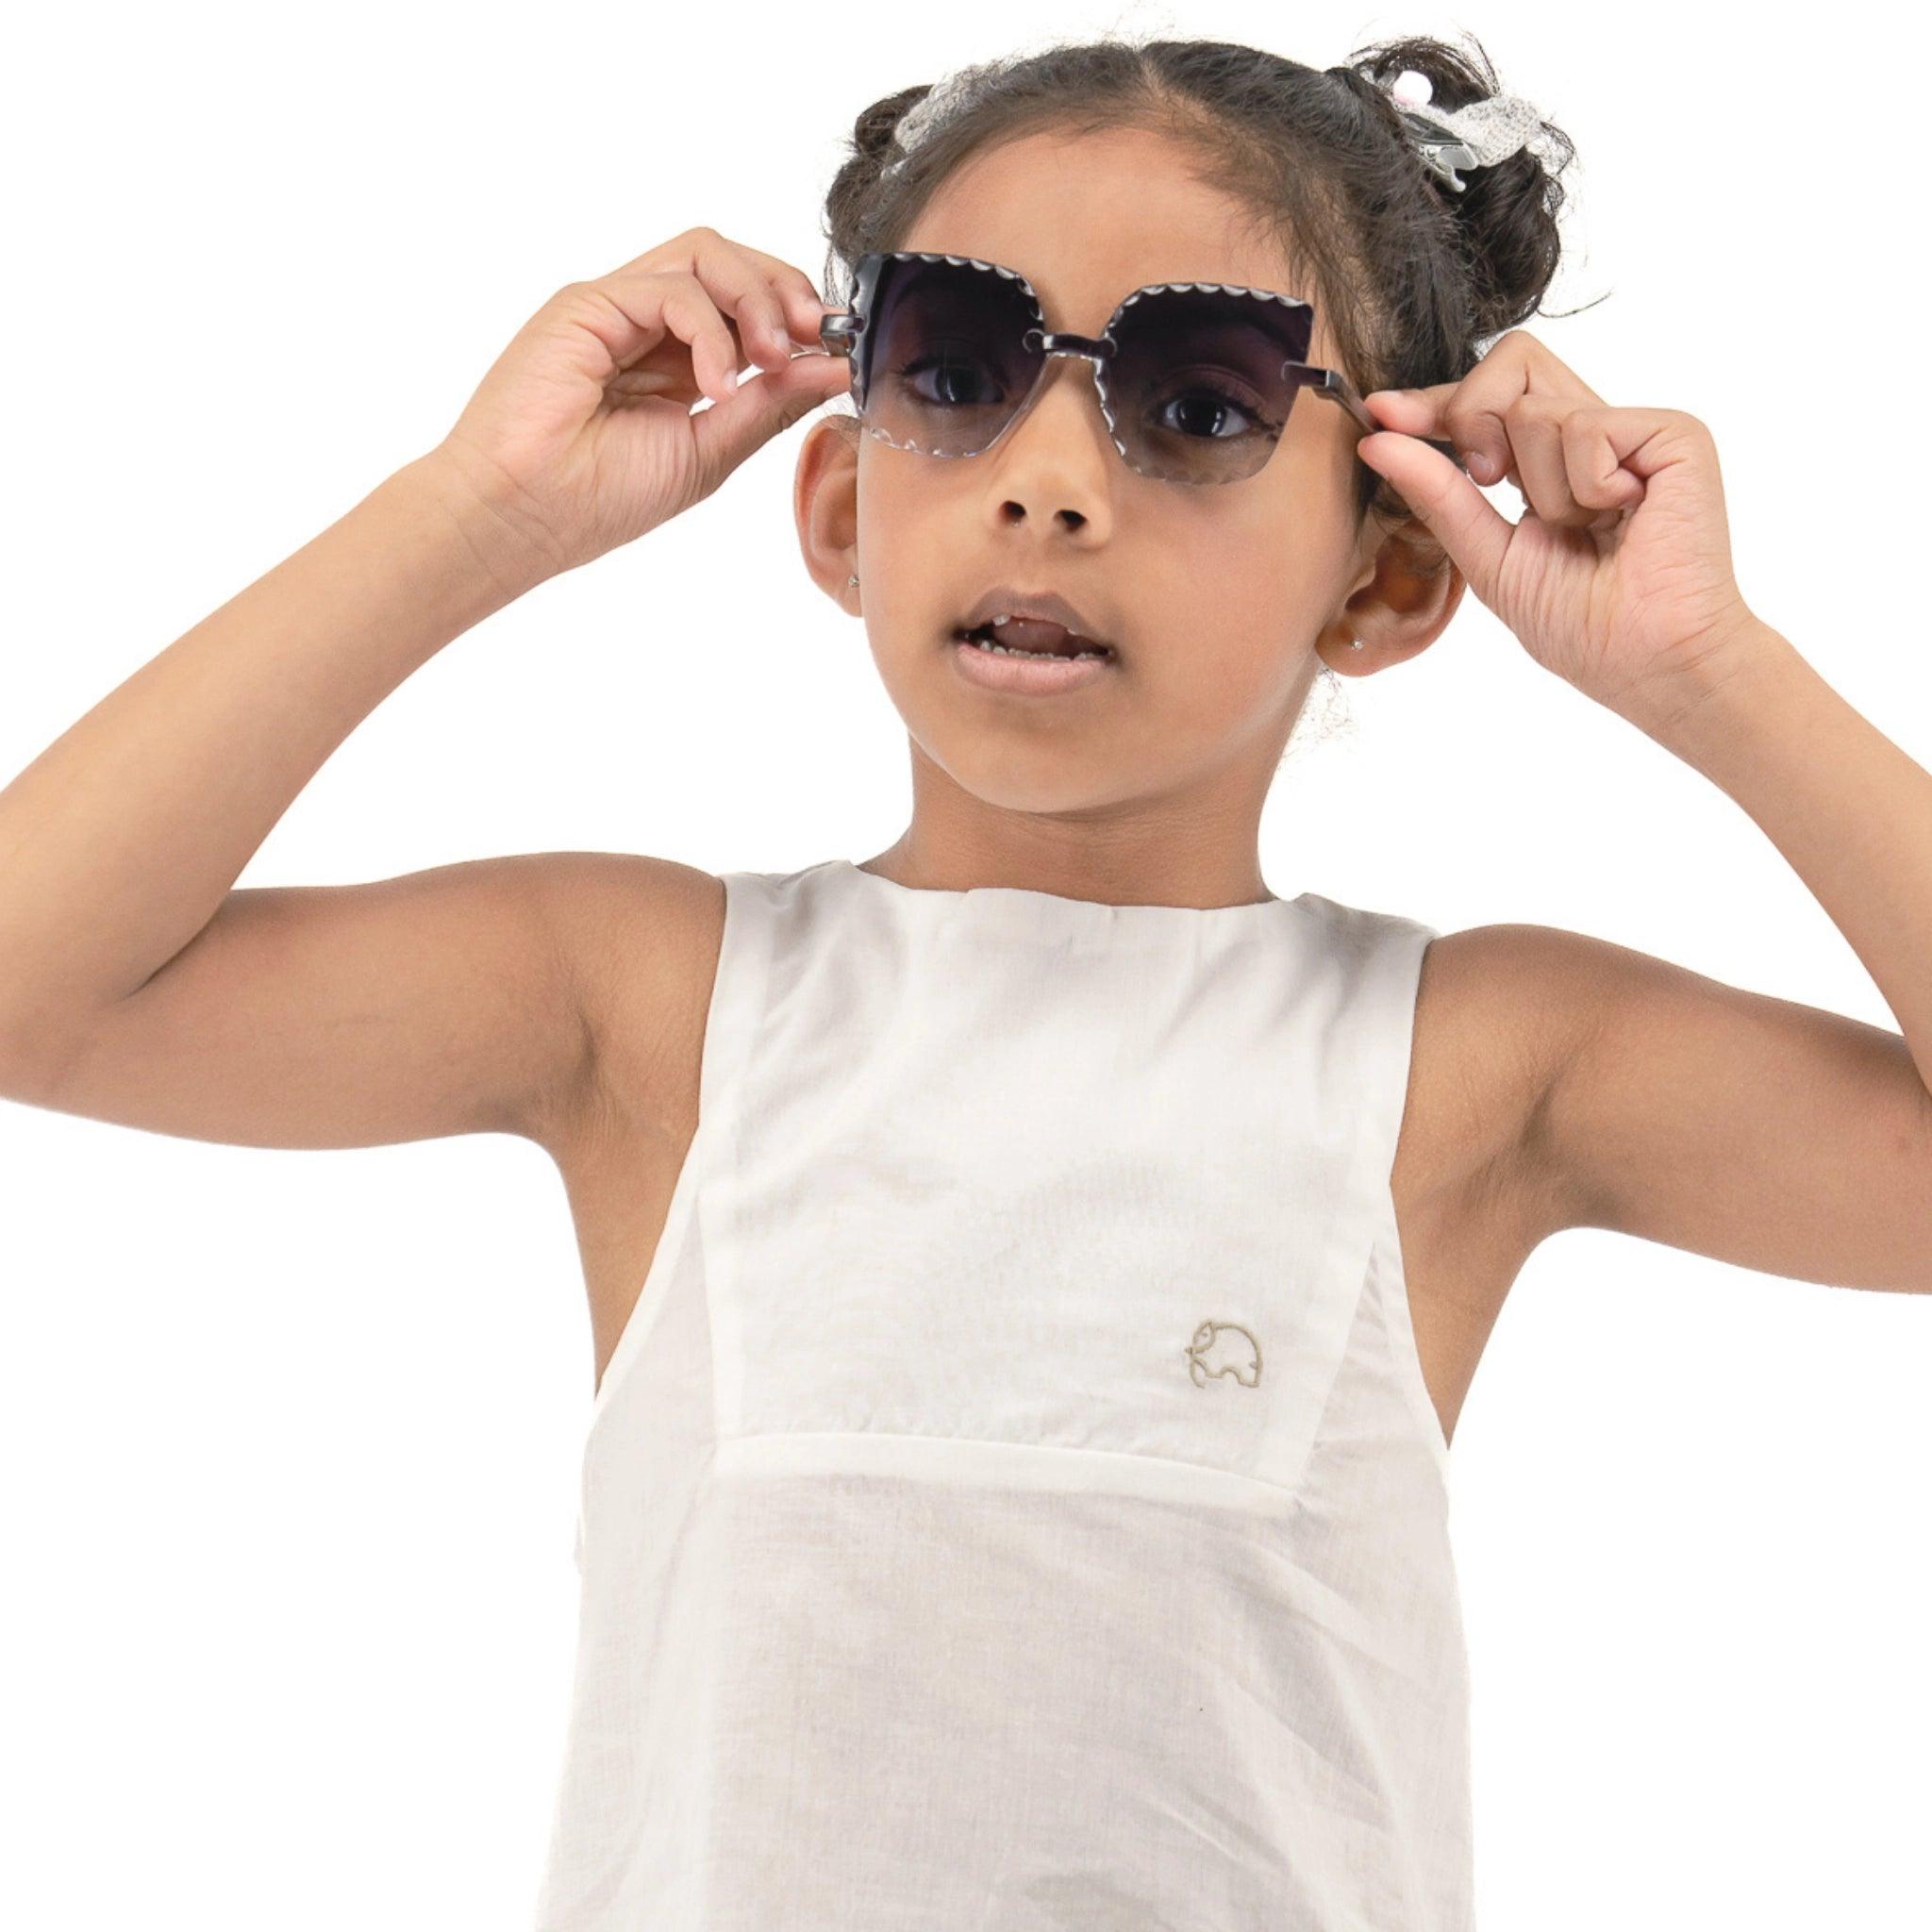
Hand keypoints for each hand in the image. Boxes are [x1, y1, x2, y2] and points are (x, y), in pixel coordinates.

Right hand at [429, 227, 853, 580]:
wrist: (519, 516)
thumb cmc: (598, 499)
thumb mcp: (709, 453)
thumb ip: (767, 405)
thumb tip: (833, 367)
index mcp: (678, 362)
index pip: (749, 305)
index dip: (799, 316)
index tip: (837, 351)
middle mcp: (648, 325)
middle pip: (732, 263)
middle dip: (787, 291)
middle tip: (818, 335)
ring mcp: (617, 308)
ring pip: (706, 255)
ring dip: (756, 297)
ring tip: (771, 357)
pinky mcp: (589, 304)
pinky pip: (671, 287)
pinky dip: (710, 329)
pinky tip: (718, 384)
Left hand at [1356, 331, 1761, 721]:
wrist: (1645, 659)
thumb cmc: (1579, 626)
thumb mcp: (1486, 555)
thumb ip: (1437, 494)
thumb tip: (1376, 440)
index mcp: (1548, 463)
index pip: (1486, 399)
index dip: (1433, 401)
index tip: (1381, 414)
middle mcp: (1591, 436)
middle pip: (1511, 363)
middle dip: (1473, 420)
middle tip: (1490, 481)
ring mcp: (1633, 431)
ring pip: (1535, 408)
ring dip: (1541, 490)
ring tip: (1586, 531)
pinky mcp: (1673, 433)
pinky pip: (1586, 427)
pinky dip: (1586, 487)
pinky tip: (1623, 518)